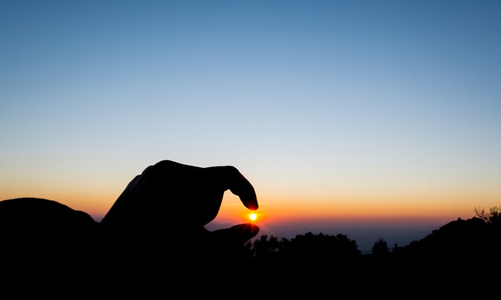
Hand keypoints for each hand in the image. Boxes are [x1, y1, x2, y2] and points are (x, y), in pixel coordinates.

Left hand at [102, 160, 258, 243]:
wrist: (107, 253)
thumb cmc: (155, 254)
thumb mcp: (199, 250)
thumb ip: (231, 240)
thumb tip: (254, 228)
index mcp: (186, 180)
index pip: (229, 174)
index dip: (246, 190)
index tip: (252, 209)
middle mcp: (170, 167)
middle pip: (209, 181)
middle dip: (211, 205)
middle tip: (195, 229)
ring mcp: (153, 170)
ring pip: (191, 182)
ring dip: (195, 202)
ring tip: (176, 225)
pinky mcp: (143, 177)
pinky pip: (172, 183)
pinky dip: (177, 200)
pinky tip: (164, 219)